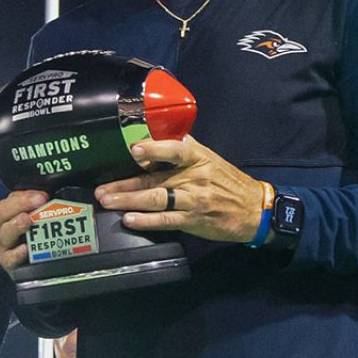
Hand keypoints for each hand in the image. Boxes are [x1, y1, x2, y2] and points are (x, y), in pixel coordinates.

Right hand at [0, 189, 48, 273]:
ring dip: (17, 224)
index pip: (12, 198)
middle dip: (21, 204)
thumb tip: (61, 198)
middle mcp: (6, 228)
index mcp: (13, 214)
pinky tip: (26, 249)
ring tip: (28, 220)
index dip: (26, 195)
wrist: (43, 268)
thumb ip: (49, 208)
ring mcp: (6, 246)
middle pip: (3, 211)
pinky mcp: (9, 264)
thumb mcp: (46, 220)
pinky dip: (17, 253)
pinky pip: (9, 258)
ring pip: (5, 233)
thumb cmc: (45, 239)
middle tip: (39, 201)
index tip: (43, 195)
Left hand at [95, 136, 265, 242]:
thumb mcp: (210, 158)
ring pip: (156, 200)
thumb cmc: (227, 181)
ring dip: (128, 201)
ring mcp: (193, 200)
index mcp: (198, 157)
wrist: (255, 209)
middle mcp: (195, 178)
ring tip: (108, 201)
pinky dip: (146, 221)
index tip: (134, 150)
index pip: (176, 150)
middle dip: (125, 184)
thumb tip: (154, 137)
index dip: (154, 149)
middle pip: (155, 180)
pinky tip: (130, 220)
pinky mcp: (193, 220)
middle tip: (102, 188)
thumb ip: (184, 149)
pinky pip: (166, 220)